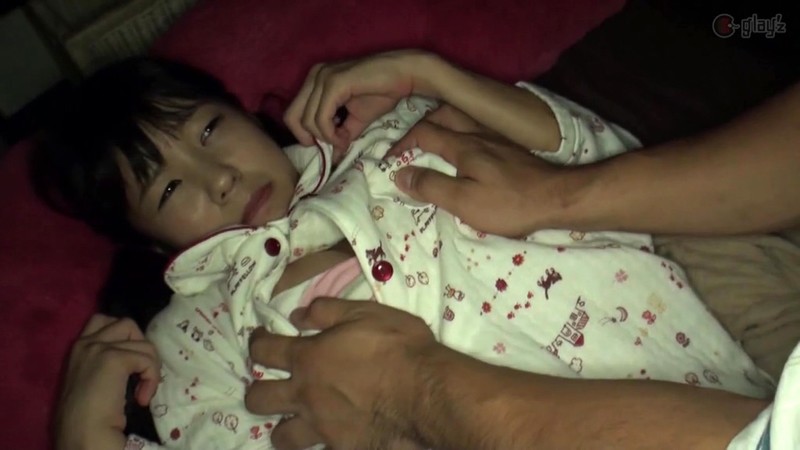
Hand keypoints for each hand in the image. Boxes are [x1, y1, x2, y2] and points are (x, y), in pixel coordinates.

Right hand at [55, 315, 160, 449]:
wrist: (82, 434)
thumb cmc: (87, 415)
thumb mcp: (94, 378)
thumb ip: (106, 360)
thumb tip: (136, 355)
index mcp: (79, 348)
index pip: (103, 320)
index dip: (125, 336)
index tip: (132, 362)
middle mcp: (85, 343)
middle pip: (128, 324)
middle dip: (141, 347)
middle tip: (140, 373)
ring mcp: (98, 348)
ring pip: (143, 343)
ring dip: (150, 368)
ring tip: (142, 392)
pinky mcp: (113, 359)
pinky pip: (147, 360)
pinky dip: (151, 379)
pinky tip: (141, 399)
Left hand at [245, 298, 436, 449]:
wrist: (426, 393)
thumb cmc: (399, 347)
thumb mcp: (365, 312)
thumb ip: (327, 311)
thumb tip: (297, 315)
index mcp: (308, 358)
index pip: (264, 350)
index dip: (257, 341)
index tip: (261, 338)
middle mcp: (305, 395)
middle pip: (258, 399)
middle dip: (257, 391)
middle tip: (271, 385)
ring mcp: (321, 427)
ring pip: (281, 437)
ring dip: (284, 428)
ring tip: (296, 422)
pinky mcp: (341, 449)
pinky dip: (321, 445)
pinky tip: (333, 436)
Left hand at [284, 49, 444, 151]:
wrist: (404, 74)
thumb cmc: (382, 92)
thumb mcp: (356, 120)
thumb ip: (341, 135)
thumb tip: (333, 160)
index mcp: (315, 81)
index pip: (293, 114)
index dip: (306, 135)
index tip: (330, 142)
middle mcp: (314, 76)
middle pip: (292, 117)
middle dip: (311, 138)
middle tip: (334, 144)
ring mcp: (322, 77)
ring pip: (307, 121)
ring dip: (326, 137)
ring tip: (346, 138)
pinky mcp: (334, 82)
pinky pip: (321, 118)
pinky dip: (331, 134)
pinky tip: (346, 136)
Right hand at [388, 119, 565, 236]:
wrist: (559, 199)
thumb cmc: (509, 204)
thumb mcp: (463, 202)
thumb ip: (431, 187)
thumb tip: (400, 175)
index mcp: (463, 146)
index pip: (424, 134)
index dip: (402, 145)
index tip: (389, 160)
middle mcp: (479, 134)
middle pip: (444, 115)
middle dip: (422, 124)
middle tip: (409, 142)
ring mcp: (498, 139)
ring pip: (464, 119)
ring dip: (443, 124)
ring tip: (434, 141)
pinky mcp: (512, 149)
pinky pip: (479, 130)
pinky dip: (463, 133)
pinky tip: (467, 150)